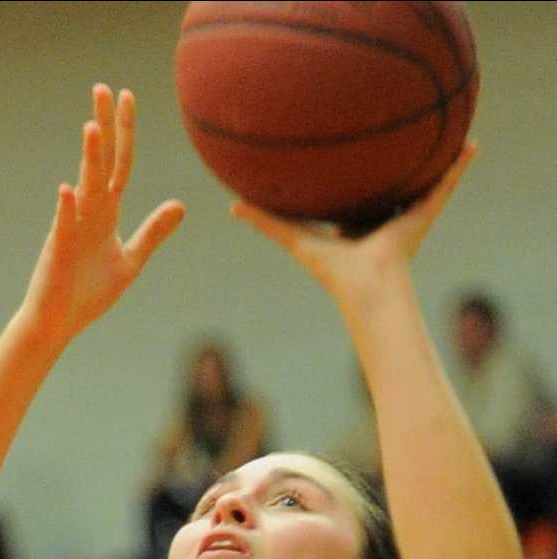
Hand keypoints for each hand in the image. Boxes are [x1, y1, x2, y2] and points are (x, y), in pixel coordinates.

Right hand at [21, 85, 182, 350]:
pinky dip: (66, 211)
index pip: (120, 164)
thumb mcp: (130, 262)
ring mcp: (71, 228)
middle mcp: (88, 213)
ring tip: (92, 127)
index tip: (128, 96)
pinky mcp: (58, 252)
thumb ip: (152, 233)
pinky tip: (68, 191)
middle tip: (103, 89)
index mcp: (106, 213)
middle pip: (100, 162)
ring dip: (88, 159)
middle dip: (103, 126)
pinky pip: (63, 227)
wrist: (58, 324)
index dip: (125, 132)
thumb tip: (180, 204)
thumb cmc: (89, 294)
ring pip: (84, 187)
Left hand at [230, 144, 476, 303]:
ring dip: (430, 160)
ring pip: (418, 181)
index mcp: (355, 226)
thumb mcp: (294, 237)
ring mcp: (406, 216)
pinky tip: (472, 144)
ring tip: (440, 127)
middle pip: (386, 184)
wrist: (368, 285)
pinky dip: (459, 167)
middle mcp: (382, 220)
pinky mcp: (426, 213)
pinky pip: (445, 184)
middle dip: (389, 164)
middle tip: (391, 132)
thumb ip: (266, 222)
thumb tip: (231, 207)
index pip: (351, 194)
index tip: (345, 153)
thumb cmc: (333, 270)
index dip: (349, 174)